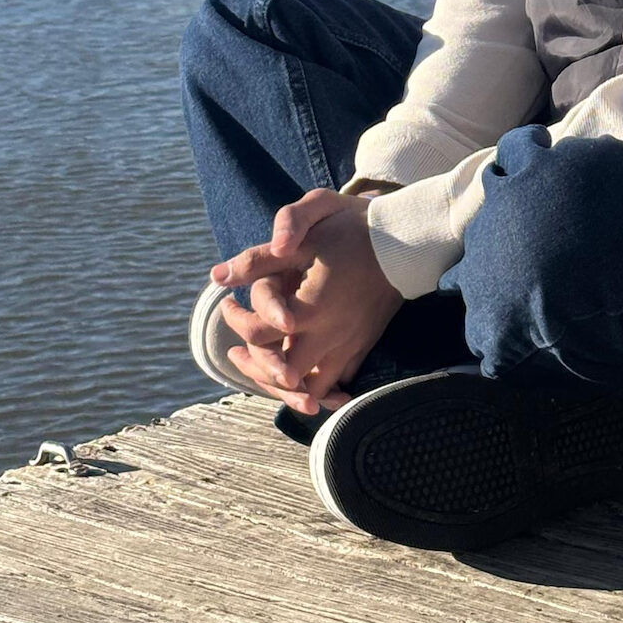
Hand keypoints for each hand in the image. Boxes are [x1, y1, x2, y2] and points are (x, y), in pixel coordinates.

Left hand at [211, 190, 401, 416]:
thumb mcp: (304, 236)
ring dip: (282, 385)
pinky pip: (335, 386)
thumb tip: (217, 275)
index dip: (233, 320)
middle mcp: (328, 335)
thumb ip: (259, 258)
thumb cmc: (350, 232)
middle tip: (237, 349)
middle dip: (252, 366)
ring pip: (309, 391)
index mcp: (309, 309)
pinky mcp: (362, 348)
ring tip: (266, 365)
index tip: (227, 303)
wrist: (404, 241)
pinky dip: (315, 389)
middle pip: (280, 374)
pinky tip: (300, 375)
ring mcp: (348, 346)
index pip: (256, 333)